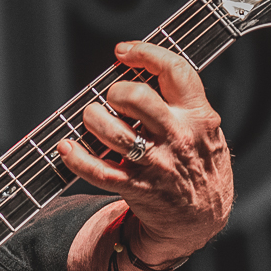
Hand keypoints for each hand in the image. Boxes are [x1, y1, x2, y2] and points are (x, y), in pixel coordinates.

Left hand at [57, 41, 233, 261]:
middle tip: (112, 99)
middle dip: (115, 92)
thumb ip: (180, 102)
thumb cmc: (198, 163)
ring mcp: (157, 165)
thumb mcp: (204, 128)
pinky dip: (77, 159)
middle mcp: (179, 137)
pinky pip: (100, 172)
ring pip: (115, 133)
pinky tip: (66, 148)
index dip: (145, 53)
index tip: (123, 52)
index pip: (175, 71)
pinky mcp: (138, 189)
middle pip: (138, 98)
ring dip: (94, 120)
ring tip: (92, 119)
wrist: (202, 219)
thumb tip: (134, 70)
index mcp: (198, 116)